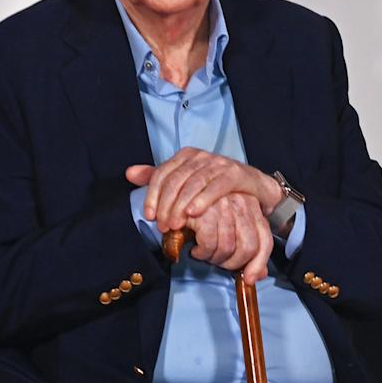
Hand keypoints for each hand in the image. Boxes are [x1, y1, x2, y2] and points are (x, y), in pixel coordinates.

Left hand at [126, 148, 280, 232]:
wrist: (252, 186)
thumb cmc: (215, 186)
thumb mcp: (185, 182)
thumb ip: (158, 178)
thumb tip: (129, 173)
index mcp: (185, 156)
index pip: (162, 173)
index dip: (152, 195)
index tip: (149, 216)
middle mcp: (200, 156)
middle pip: (176, 180)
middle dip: (166, 205)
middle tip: (162, 226)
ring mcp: (218, 164)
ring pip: (193, 184)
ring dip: (181, 206)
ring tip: (175, 224)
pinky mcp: (234, 174)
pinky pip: (216, 187)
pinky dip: (203, 199)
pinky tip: (194, 212)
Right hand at [186, 192, 272, 283]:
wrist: (175, 194)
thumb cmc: (201, 213)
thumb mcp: (226, 228)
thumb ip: (245, 251)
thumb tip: (256, 276)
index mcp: (252, 206)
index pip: (264, 240)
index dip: (258, 264)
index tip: (249, 278)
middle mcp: (242, 203)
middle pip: (248, 248)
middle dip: (232, 263)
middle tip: (217, 261)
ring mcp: (225, 206)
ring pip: (228, 248)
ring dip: (213, 258)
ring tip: (203, 253)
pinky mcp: (206, 211)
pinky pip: (209, 244)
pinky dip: (201, 253)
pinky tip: (195, 249)